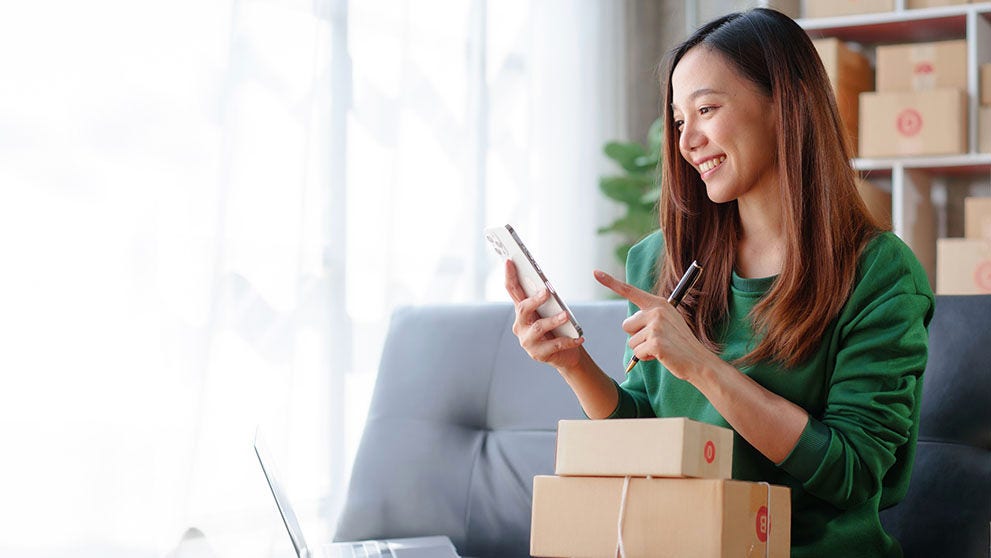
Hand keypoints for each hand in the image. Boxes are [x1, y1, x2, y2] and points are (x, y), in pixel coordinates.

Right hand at [504, 260, 584, 369]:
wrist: (566, 354)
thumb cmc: (558, 328)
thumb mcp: (551, 311)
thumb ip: (547, 300)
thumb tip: (547, 287)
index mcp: (522, 311)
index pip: (513, 290)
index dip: (510, 276)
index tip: (509, 261)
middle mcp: (520, 325)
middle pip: (523, 309)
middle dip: (534, 301)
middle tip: (546, 293)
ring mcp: (527, 341)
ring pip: (539, 328)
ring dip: (553, 320)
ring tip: (566, 316)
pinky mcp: (538, 354)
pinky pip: (554, 345)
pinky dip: (569, 340)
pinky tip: (579, 337)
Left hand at [593, 269, 710, 380]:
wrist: (699, 361)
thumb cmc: (681, 344)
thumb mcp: (668, 323)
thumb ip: (650, 317)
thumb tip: (628, 323)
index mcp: (658, 304)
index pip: (630, 291)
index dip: (611, 282)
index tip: (595, 272)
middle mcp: (656, 311)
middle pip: (626, 325)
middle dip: (637, 337)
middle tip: (657, 340)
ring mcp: (656, 326)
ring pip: (631, 342)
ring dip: (642, 349)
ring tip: (662, 348)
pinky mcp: (655, 342)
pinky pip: (637, 353)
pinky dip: (646, 358)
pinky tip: (661, 356)